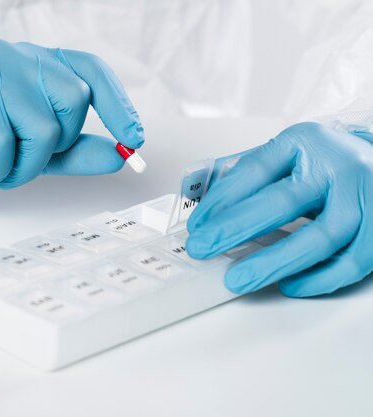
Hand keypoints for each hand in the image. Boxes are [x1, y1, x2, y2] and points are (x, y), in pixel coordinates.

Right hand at [0, 39, 143, 197]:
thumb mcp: (33, 157)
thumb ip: (75, 153)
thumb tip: (119, 152)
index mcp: (34, 65)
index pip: (90, 71)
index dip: (118, 104)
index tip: (134, 139)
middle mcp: (15, 57)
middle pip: (74, 98)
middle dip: (56, 145)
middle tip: (23, 158)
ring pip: (44, 125)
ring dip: (25, 163)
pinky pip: (6, 141)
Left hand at [186, 122, 372, 296]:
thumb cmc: (329, 162)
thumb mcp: (291, 154)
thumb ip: (253, 174)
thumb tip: (209, 208)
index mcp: (306, 142)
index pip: (255, 170)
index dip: (222, 200)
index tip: (198, 225)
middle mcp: (338, 166)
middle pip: (282, 203)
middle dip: (234, 230)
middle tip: (202, 248)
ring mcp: (365, 196)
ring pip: (319, 238)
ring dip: (273, 263)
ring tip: (238, 279)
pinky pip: (352, 262)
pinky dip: (318, 279)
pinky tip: (289, 285)